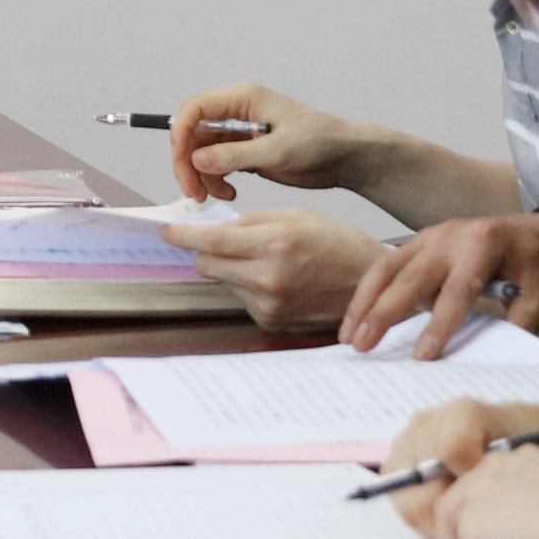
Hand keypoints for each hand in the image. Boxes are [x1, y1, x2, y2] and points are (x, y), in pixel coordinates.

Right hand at [171, 85, 367, 200]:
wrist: (345, 157)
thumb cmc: (320, 142)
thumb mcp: (278, 150)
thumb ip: (235, 155)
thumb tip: (197, 159)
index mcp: (242, 99)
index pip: (194, 109)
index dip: (181, 135)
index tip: (184, 164)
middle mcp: (235, 113)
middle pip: (191, 134)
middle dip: (188, 163)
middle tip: (195, 192)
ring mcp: (238, 133)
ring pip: (200, 153)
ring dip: (201, 176)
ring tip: (219, 196)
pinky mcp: (243, 152)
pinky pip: (215, 166)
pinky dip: (215, 181)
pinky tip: (230, 193)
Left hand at [177, 207, 380, 333]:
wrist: (371, 285)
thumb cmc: (339, 245)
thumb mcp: (296, 217)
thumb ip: (251, 222)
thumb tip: (213, 228)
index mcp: (275, 244)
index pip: (211, 242)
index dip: (183, 235)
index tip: (167, 231)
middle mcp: (268, 278)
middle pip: (207, 264)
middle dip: (207, 250)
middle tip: (220, 241)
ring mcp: (269, 304)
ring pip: (223, 281)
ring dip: (231, 269)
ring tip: (266, 260)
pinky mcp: (271, 320)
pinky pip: (241, 298)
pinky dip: (248, 286)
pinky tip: (276, 279)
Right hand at [345, 208, 538, 354]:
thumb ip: (515, 325)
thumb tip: (484, 361)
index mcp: (485, 244)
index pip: (457, 290)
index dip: (439, 325)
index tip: (422, 356)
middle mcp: (452, 235)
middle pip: (411, 277)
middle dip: (383, 314)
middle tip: (362, 345)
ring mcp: (432, 235)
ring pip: (387, 268)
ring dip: (364, 303)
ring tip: (349, 336)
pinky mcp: (421, 241)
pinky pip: (387, 265)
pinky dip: (368, 292)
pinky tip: (357, 318)